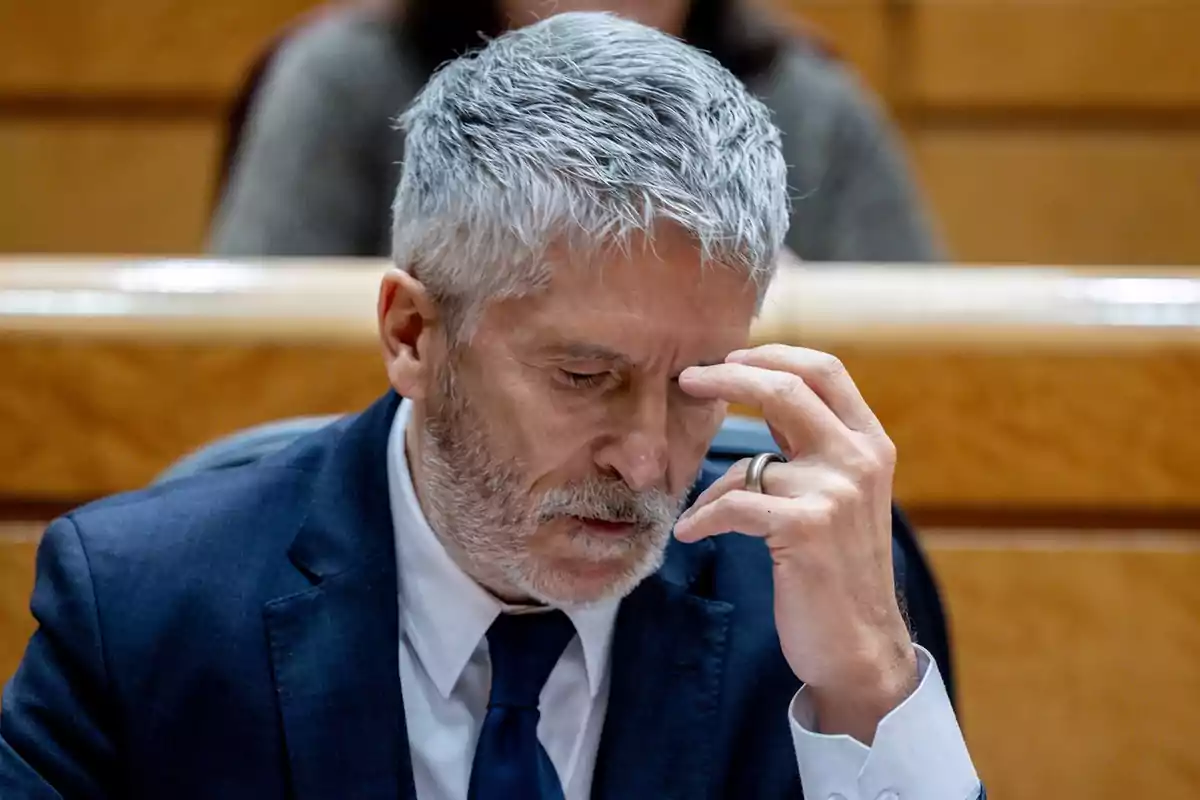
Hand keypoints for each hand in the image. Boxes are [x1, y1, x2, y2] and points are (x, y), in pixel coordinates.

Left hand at [675, 345, 916, 743]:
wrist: (860, 644)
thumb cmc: (838, 567)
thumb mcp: (840, 492)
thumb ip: (811, 444)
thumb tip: (764, 391)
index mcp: (870, 443)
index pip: (825, 369)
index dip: (774, 354)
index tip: (730, 358)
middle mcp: (860, 459)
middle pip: (786, 388)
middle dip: (728, 377)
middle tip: (687, 379)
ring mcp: (836, 492)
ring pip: (749, 462)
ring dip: (713, 491)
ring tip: (699, 518)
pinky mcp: (806, 528)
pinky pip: (732, 505)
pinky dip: (702, 520)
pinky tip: (688, 534)